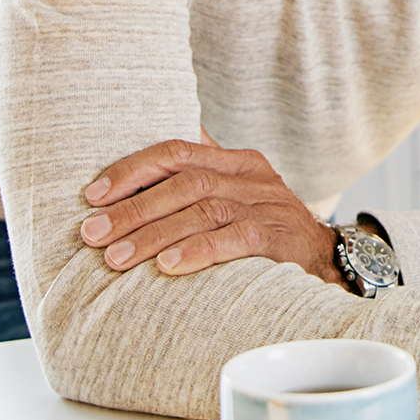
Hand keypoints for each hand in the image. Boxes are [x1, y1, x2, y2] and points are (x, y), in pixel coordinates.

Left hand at [76, 137, 344, 286]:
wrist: (327, 261)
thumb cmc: (266, 227)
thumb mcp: (236, 194)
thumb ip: (197, 175)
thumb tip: (141, 163)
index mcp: (235, 161)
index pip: (177, 152)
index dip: (131, 170)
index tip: (91, 195)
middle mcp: (251, 178)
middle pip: (184, 183)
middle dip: (132, 209)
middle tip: (92, 234)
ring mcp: (267, 206)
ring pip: (203, 210)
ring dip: (154, 234)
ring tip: (117, 258)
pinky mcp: (279, 239)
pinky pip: (236, 240)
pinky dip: (199, 251)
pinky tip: (168, 267)